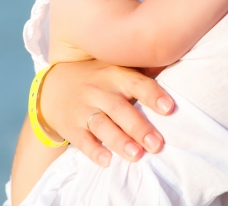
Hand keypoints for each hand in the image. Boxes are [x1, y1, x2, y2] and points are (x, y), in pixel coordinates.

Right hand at [38, 60, 174, 166]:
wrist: (51, 87)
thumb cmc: (96, 78)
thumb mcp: (114, 69)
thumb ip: (140, 74)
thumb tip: (175, 66)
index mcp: (114, 75)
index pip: (136, 83)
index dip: (153, 95)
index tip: (169, 108)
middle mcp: (99, 91)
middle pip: (121, 110)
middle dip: (140, 128)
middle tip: (157, 144)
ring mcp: (83, 109)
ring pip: (103, 127)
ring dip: (120, 141)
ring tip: (137, 155)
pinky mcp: (71, 127)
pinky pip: (82, 141)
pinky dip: (94, 151)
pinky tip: (106, 161)